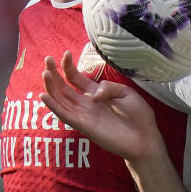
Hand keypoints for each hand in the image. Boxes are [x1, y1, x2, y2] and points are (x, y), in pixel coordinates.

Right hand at [40, 52, 162, 160]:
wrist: (146, 138)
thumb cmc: (138, 116)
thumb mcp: (126, 93)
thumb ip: (108, 87)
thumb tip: (93, 93)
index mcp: (96, 93)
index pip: (75, 78)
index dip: (68, 66)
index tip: (66, 53)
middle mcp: (86, 103)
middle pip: (64, 87)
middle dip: (54, 73)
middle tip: (47, 59)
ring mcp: (84, 115)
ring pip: (61, 100)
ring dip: (51, 87)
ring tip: (45, 73)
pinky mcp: (85, 127)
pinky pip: (65, 116)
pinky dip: (54, 106)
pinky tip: (45, 96)